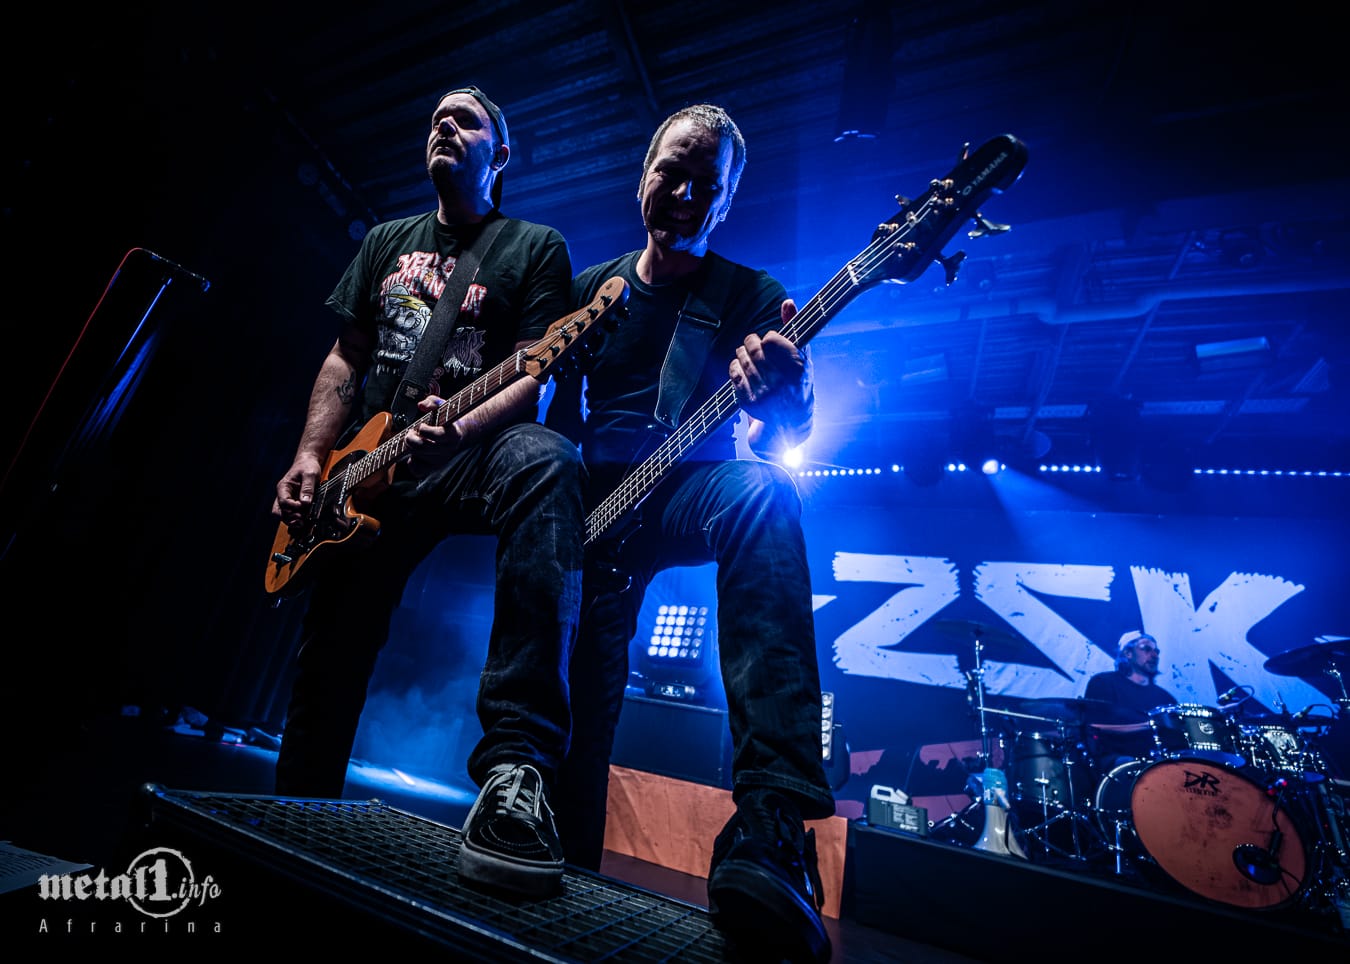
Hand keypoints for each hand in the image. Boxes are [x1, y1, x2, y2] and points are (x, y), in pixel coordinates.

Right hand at [273, 452, 323, 526]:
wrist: (308, 463)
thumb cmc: (307, 466)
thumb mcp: (310, 474)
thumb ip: (308, 487)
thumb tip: (305, 502)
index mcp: (283, 487)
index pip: (283, 501)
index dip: (292, 506)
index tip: (302, 506)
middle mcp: (283, 495)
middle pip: (279, 511)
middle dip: (289, 517)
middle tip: (301, 519)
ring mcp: (288, 500)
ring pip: (283, 515)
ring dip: (291, 521)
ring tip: (302, 523)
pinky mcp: (294, 504)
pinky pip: (291, 515)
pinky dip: (295, 520)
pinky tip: (303, 521)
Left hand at [403, 395, 462, 473]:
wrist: (459, 435)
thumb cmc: (448, 420)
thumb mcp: (443, 406)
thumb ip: (433, 402)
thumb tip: (421, 405)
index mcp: (452, 435)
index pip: (436, 435)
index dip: (424, 430)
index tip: (422, 425)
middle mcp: (447, 450)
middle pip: (421, 447)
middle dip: (411, 438)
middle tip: (412, 432)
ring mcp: (440, 460)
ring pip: (417, 457)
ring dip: (411, 447)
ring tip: (414, 440)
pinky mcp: (434, 468)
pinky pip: (417, 470)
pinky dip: (412, 462)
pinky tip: (414, 453)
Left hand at [729, 299, 807, 414]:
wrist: (791, 416)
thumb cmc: (797, 377)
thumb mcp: (802, 354)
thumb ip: (794, 327)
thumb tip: (787, 301)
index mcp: (798, 368)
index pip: (771, 339)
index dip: (769, 338)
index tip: (771, 341)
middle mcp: (781, 383)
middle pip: (755, 349)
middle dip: (751, 342)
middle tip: (753, 343)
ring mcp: (764, 393)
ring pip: (743, 359)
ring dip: (742, 352)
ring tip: (747, 354)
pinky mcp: (749, 401)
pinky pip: (734, 373)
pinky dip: (735, 365)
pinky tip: (741, 366)